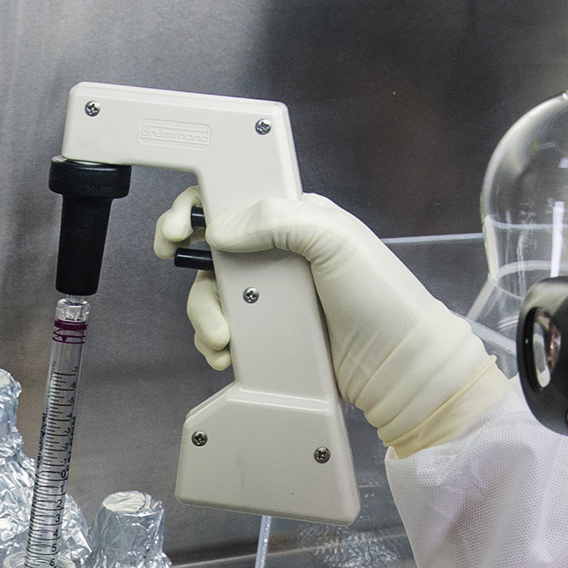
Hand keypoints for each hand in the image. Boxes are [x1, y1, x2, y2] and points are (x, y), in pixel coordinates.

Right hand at [155, 187, 508, 455]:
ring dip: (204, 315)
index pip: (233, 201)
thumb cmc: (378, 296)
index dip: (197, 208)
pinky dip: (215, 344)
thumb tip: (221, 228)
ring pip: (210, 297)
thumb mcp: (334, 239)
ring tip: (224, 337)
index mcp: (292, 221)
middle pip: (210, 250)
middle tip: (172, 262)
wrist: (395, 366)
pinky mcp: (265, 338)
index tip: (178, 228)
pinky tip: (228, 354)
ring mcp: (268, 300)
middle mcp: (276, 257)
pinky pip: (221, 335)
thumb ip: (278, 219)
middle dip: (189, 262)